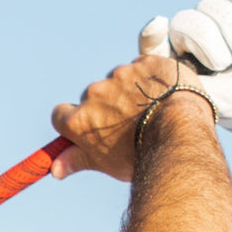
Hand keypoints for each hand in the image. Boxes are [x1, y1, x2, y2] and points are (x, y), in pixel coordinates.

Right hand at [51, 55, 205, 179]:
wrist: (177, 135)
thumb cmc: (138, 155)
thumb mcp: (103, 162)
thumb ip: (76, 160)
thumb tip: (54, 169)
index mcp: (79, 120)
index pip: (60, 114)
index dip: (71, 121)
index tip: (85, 128)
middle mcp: (94, 93)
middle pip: (92, 97)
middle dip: (105, 106)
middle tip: (126, 124)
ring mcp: (121, 75)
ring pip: (119, 80)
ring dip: (129, 90)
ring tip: (150, 110)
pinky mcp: (146, 62)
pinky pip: (143, 67)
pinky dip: (150, 78)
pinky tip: (162, 95)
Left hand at [139, 0, 231, 148]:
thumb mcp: (215, 101)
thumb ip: (183, 83)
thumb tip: (154, 63)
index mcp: (177, 73)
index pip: (153, 49)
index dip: (151, 36)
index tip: (157, 27)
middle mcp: (192, 49)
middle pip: (184, 21)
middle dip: (209, 40)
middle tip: (227, 65)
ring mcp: (216, 29)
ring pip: (211, 6)